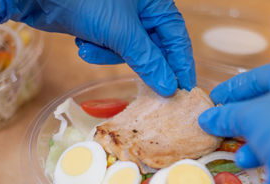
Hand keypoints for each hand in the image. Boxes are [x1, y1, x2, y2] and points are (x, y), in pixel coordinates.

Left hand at [0, 0, 194, 95]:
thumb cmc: (87, 1)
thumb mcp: (122, 33)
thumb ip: (149, 61)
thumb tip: (169, 87)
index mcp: (155, 3)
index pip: (177, 38)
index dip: (182, 65)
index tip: (186, 89)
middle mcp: (142, 10)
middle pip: (155, 48)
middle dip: (142, 63)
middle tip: (151, 89)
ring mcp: (122, 19)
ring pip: (131, 52)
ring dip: (111, 54)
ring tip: (93, 45)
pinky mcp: (103, 28)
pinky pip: (111, 49)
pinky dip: (98, 50)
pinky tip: (83, 41)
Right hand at [198, 60, 269, 183]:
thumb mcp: (250, 117)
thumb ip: (228, 115)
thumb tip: (206, 119)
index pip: (264, 76)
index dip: (235, 88)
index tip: (216, 98)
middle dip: (247, 116)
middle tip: (226, 124)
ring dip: (258, 137)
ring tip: (238, 152)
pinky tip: (255, 162)